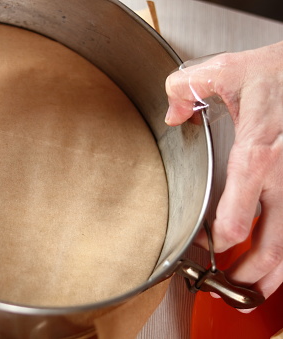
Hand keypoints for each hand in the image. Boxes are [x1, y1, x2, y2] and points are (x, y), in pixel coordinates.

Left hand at [165, 41, 282, 302]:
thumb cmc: (279, 72)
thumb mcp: (227, 70)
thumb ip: (186, 89)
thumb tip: (172, 113)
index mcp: (256, 155)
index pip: (234, 219)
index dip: (215, 243)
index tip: (200, 246)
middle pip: (270, 246)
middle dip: (247, 275)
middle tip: (229, 288)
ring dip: (273, 275)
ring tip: (253, 292)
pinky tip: (277, 263)